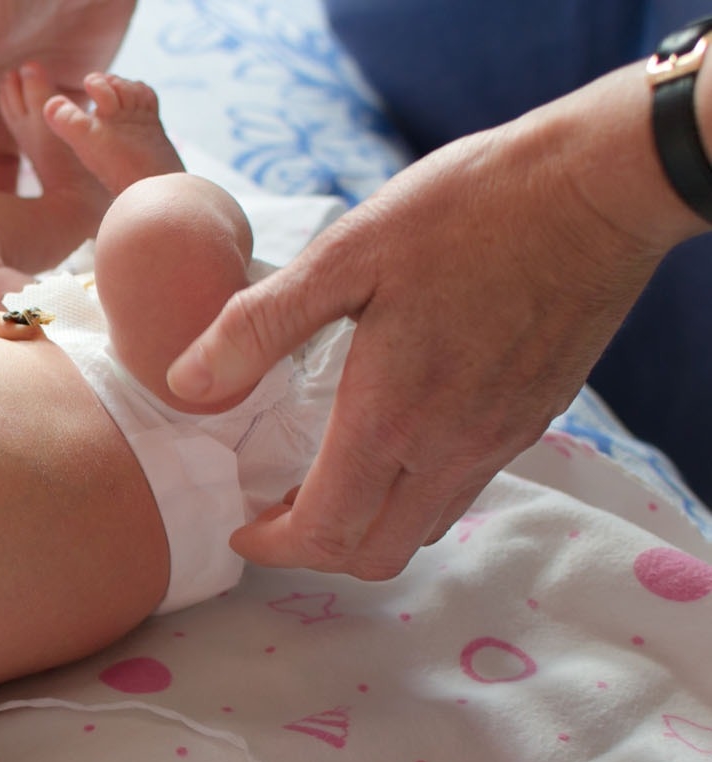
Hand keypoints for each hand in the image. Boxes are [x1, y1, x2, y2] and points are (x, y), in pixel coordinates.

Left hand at [166, 69, 680, 579]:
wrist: (596, 188)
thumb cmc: (466, 210)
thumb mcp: (344, 254)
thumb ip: (258, 326)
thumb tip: (184, 381)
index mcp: (392, 417)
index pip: (325, 533)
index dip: (272, 546)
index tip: (241, 528)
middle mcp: (451, 448)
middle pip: (375, 554)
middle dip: (315, 550)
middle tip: (275, 509)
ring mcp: (500, 439)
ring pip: (423, 529)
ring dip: (366, 526)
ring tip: (323, 480)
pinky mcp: (532, 419)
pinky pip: (462, 489)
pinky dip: (412, 495)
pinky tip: (391, 441)